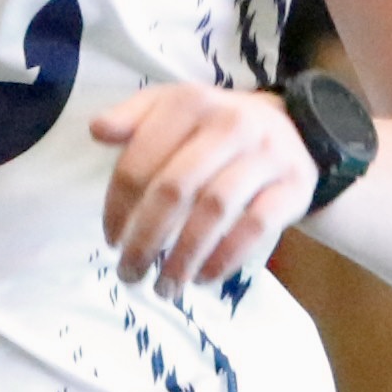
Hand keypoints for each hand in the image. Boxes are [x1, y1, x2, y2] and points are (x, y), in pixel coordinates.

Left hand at [91, 84, 310, 295]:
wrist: (293, 129)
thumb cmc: (214, 127)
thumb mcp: (173, 109)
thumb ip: (132, 118)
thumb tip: (97, 130)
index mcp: (190, 103)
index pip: (141, 161)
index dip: (118, 207)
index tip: (111, 239)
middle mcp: (230, 123)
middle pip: (175, 189)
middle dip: (145, 239)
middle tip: (129, 273)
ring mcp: (266, 155)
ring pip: (214, 211)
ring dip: (182, 257)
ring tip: (163, 288)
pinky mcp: (294, 185)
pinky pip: (255, 227)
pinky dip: (224, 258)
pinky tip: (202, 278)